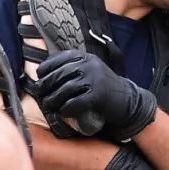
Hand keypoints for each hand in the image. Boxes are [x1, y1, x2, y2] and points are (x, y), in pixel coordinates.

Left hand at [35, 51, 156, 142]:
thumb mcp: (88, 71)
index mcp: (84, 57)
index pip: (57, 59)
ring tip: (48, 106)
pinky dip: (66, 109)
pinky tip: (64, 112)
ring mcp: (94, 79)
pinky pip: (75, 102)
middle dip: (44, 87)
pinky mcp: (98, 94)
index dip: (45, 69)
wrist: (129, 101)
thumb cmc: (102, 88)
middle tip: (40, 96)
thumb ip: (70, 68)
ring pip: (64, 90)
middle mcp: (89, 65)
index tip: (39, 78)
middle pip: (57, 75)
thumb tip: (40, 72)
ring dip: (52, 100)